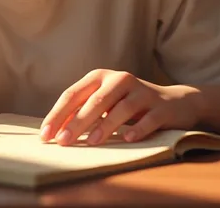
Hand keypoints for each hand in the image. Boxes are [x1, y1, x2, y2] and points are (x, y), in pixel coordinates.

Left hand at [40, 69, 202, 145]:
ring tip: (91, 142)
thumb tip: (55, 131)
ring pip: (121, 108)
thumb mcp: (104, 102)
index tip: (46, 134)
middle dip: (77, 122)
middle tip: (63, 141)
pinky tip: (127, 139)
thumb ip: (82, 111)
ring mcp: (141, 92)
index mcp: (100, 77)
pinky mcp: (160, 107)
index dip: (58, 114)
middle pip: (95, 101)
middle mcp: (119, 79)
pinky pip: (148, 118)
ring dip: (105, 125)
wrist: (173, 102)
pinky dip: (138, 128)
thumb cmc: (128, 104)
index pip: (73, 94)